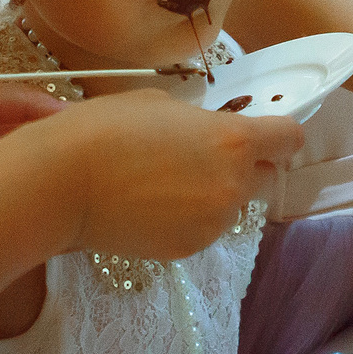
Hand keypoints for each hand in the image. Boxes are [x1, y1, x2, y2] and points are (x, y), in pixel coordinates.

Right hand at [46, 91, 303, 259]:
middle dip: (248, 168)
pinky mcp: (189, 248)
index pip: (290, 139)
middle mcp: (233, 185)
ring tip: (170, 183)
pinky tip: (154, 206)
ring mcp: (213, 222)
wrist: (62, 183)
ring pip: (235, 206)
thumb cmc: (104, 129)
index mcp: (233, 140)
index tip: (263, 134)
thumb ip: (200, 122)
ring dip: (217, 194)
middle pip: (268, 178)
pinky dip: (192, 218)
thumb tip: (208, 134)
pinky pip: (206, 229)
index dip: (279, 135)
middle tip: (208, 159)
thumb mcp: (161, 105)